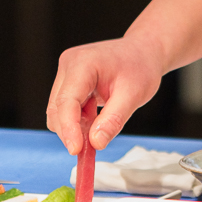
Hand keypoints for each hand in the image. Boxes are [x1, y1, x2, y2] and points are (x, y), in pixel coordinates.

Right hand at [46, 35, 166, 154]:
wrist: (143, 51)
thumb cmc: (141, 67)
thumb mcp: (134, 95)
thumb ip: (113, 120)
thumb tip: (95, 143)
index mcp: (82, 63)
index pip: (67, 101)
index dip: (69, 128)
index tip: (76, 150)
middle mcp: (68, 65)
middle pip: (58, 109)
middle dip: (72, 132)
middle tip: (92, 149)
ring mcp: (66, 72)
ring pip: (59, 111)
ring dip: (75, 127)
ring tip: (100, 128)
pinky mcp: (68, 81)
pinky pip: (66, 108)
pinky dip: (78, 121)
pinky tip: (95, 123)